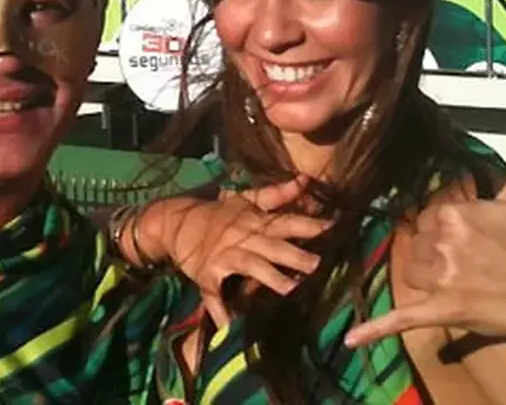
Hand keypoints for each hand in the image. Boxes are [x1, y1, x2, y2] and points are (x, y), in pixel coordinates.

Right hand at [139, 178, 329, 325]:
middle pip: (272, 246)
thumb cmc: (218, 213)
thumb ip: (277, 194)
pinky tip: (230, 324)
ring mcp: (224, 257)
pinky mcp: (206, 274)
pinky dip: (220, 310)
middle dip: (294, 255)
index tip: (331, 227)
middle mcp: (242, 238)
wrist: (175, 221)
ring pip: (251, 267)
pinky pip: (214, 294)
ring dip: (270, 277)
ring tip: (290, 288)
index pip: (285, 221)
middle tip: (318, 265)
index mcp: (254, 221)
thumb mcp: (246, 199)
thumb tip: (306, 180)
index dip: (307, 224)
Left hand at [344, 132, 505, 350]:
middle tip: (474, 267)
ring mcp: (442, 278)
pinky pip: (402, 318)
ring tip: (467, 286)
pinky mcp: (442, 310)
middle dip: (437, 256)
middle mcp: (443, 242)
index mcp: (455, 213)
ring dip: (429, 283)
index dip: (444, 232)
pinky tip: (353, 341)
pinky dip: (375, 330)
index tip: (471, 242)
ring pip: (412, 276)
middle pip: (417, 247)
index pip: (426, 219)